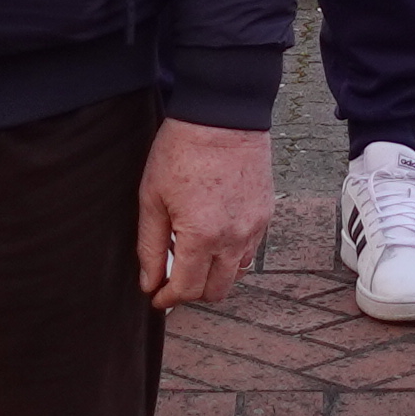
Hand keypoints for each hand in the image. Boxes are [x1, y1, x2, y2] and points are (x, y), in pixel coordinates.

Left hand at [134, 119, 272, 307]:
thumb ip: (150, 246)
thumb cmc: (182, 151)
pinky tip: (214, 237)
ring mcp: (255, 228)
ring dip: (215, 275)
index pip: (187, 289)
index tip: (157, 297)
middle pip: (217, 291)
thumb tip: (149, 281)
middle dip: (192, 293)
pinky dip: (232, 255)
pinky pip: (251, 250)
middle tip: (173, 281)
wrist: (222, 116)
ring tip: (194, 258)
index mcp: (202, 236)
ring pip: (237, 274)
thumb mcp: (152, 199)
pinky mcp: (265, 215)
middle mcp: (234, 239)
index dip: (168, 299)